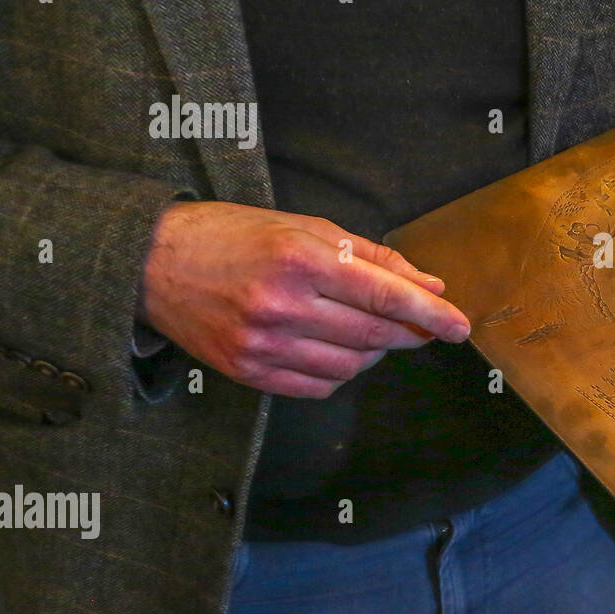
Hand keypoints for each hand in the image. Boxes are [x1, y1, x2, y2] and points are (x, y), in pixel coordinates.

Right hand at [137, 201, 469, 397]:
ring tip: (368, 328)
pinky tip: (337, 349)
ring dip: (375, 350)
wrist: (155, 263)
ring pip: (351, 364)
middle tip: (425, 326)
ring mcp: (263, 344)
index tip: (460, 327)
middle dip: (410, 332)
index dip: (430, 314)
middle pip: (374, 333)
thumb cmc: (236, 235)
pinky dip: (342, 371)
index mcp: (300, 260)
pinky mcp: (248, 372)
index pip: (384, 294)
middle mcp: (282, 306)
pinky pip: (319, 385)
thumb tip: (429, 285)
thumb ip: (372, 258)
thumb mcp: (306, 228)